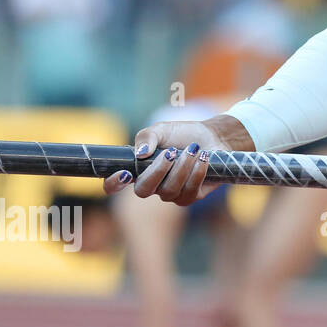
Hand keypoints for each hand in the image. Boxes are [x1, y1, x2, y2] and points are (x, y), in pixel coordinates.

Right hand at [103, 114, 252, 204]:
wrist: (212, 137)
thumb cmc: (182, 135)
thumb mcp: (162, 130)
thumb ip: (147, 137)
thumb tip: (140, 154)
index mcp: (137, 170)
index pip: (114, 185)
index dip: (113, 184)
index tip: (125, 173)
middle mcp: (151, 185)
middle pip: (143, 190)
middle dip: (157, 171)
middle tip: (171, 152)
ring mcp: (170, 194)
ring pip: (169, 191)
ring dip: (182, 168)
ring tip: (194, 150)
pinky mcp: (190, 196)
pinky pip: (189, 192)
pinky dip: (197, 173)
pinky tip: (204, 158)